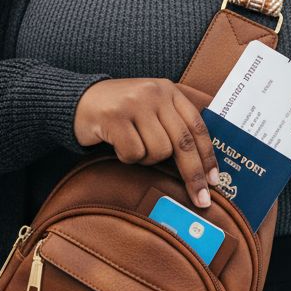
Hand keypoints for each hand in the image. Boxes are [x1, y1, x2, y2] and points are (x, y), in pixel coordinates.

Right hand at [73, 78, 220, 208]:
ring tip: (132, 146)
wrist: (77, 100)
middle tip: (201, 200)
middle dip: (193, 174)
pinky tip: (117, 144)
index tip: (214, 181)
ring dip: (147, 158)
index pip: (197, 126)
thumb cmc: (119, 112)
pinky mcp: (115, 117)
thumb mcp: (150, 108)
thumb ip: (172, 124)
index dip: (208, 156)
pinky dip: (127, 157)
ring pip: (158, 150)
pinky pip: (134, 153)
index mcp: (169, 90)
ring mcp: (135, 103)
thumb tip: (200, 164)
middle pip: (183, 142)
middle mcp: (154, 93)